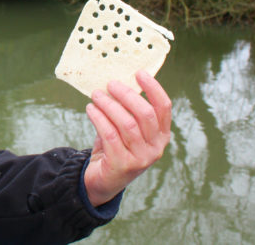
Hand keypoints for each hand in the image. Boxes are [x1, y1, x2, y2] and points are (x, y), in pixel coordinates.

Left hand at [83, 70, 171, 206]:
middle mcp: (156, 148)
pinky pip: (110, 134)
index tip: (138, 73)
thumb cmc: (116, 148)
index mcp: (162, 136)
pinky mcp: (122, 165)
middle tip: (110, 84)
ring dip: (109, 105)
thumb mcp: (127, 129)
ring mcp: (141, 159)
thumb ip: (128, 110)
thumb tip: (117, 81)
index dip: (153, 88)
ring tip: (96, 95)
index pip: (164, 107)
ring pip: (126, 124)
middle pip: (145, 114)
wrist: (103, 181)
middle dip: (126, 95)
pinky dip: (99, 118)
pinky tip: (90, 109)